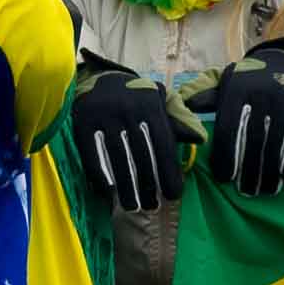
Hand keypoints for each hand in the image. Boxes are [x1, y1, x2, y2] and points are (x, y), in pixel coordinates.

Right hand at [71, 63, 182, 210]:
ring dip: (126, 187)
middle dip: (148, 185)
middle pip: (141, 155)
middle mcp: (128, 110)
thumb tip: (200, 138)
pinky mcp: (83, 123)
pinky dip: (100, 176)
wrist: (99, 77)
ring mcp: (104, 116)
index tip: (173, 195)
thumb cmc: (135, 96)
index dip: (169, 172)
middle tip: (152, 207)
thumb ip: (179, 118)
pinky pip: (93, 155)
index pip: (163, 144)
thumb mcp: (160, 99)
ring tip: (132, 207)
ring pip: (118, 159)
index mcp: (150, 105)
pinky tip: (107, 193)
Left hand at [184, 37, 283, 195]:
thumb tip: (180, 112)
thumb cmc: (247, 82)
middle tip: (243, 190)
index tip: (224, 177)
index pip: (229, 126)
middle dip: (247, 168)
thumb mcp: (223, 82)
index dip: (226, 154)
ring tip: (262, 190)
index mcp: (236, 88)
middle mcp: (261, 93)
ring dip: (269, 171)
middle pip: (253, 138)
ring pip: (275, 143)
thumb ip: (202, 97)